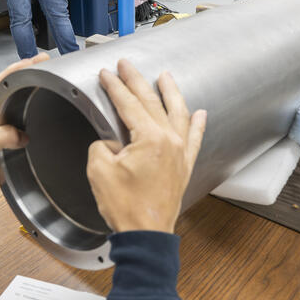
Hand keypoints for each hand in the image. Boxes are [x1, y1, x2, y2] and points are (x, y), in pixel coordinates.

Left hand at [0, 54, 50, 193]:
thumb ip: (2, 135)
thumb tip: (22, 134)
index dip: (16, 70)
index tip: (33, 61)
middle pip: (11, 91)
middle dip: (28, 78)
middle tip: (46, 67)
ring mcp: (0, 125)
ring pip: (19, 108)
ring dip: (31, 100)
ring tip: (47, 85)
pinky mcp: (9, 139)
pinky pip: (24, 127)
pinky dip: (34, 121)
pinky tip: (43, 115)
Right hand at [87, 60, 205, 233]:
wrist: (146, 233)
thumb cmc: (126, 207)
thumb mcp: (100, 170)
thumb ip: (102, 146)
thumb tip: (109, 143)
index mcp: (150, 138)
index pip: (129, 103)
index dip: (115, 87)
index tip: (107, 74)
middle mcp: (170, 141)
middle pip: (152, 102)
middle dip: (136, 81)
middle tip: (126, 66)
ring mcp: (180, 153)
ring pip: (178, 113)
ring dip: (170, 92)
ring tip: (165, 77)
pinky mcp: (184, 166)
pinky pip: (194, 138)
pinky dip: (197, 124)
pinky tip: (199, 114)